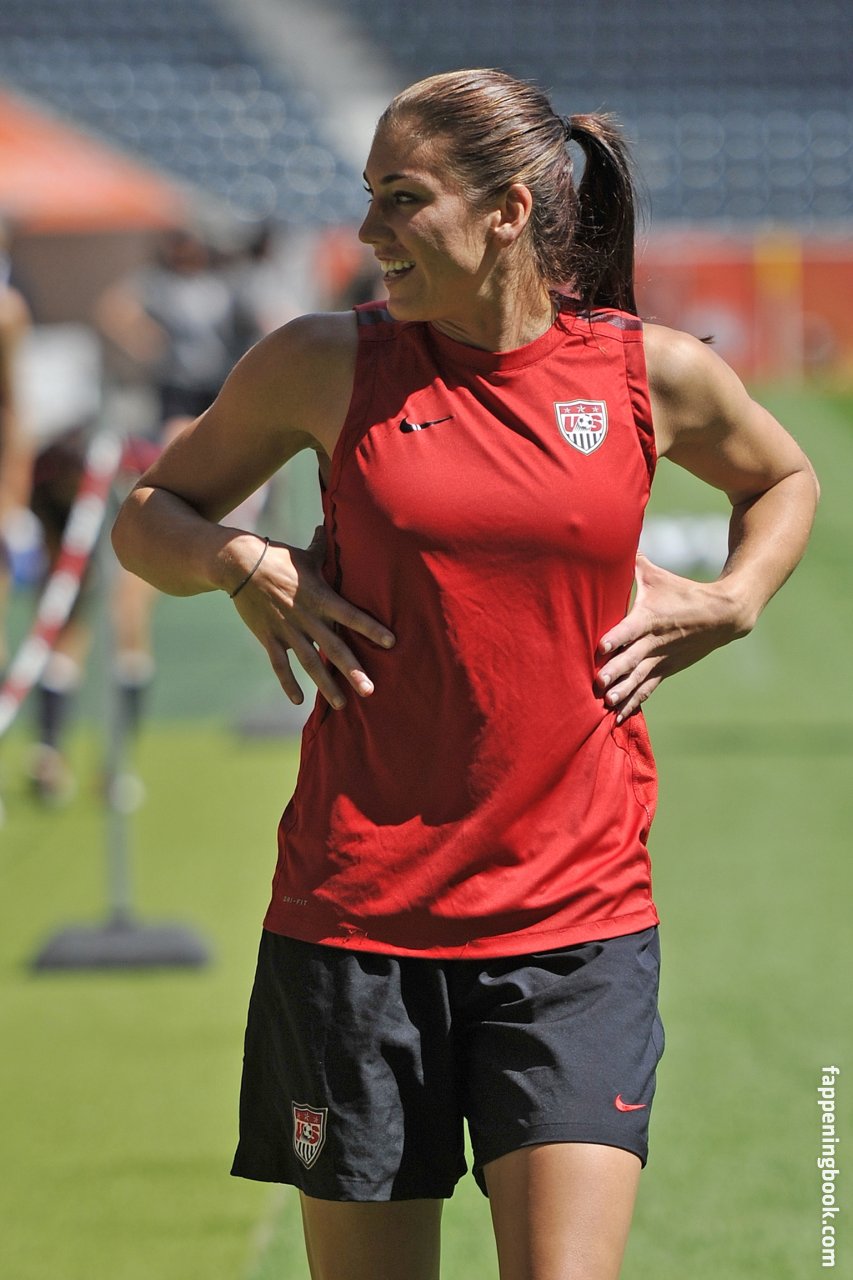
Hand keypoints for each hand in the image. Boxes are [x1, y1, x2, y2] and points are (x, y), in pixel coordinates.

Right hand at [230, 527, 394, 708]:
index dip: (371, 628)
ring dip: (326, 684)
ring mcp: (287, 630)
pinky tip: (299, 701)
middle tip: (370, 690)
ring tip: (342, 703)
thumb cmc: (277, 557)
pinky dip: (289, 683)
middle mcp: (307, 617)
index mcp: (321, 596)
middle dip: (352, 670)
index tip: (391, 642)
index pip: (351, 615)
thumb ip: (323, 547)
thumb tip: (331, 527)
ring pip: (310, 662)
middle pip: (334, 647)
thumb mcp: (305, 554)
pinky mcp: (269, 637)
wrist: (238, 565)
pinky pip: (280, 665)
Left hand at [595, 554, 747, 722]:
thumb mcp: (657, 575)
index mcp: (649, 617)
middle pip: (632, 658)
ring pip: (639, 678)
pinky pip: (647, 690)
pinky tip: (617, 717)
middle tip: (599, 683)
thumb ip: (632, 562)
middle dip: (616, 671)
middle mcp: (654, 642)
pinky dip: (633, 703)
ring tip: (606, 703)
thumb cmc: (682, 592)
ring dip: (623, 692)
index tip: (600, 647)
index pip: (630, 628)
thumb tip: (609, 536)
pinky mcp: (665, 670)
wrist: (722, 616)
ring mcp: (661, 659)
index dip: (616, 637)